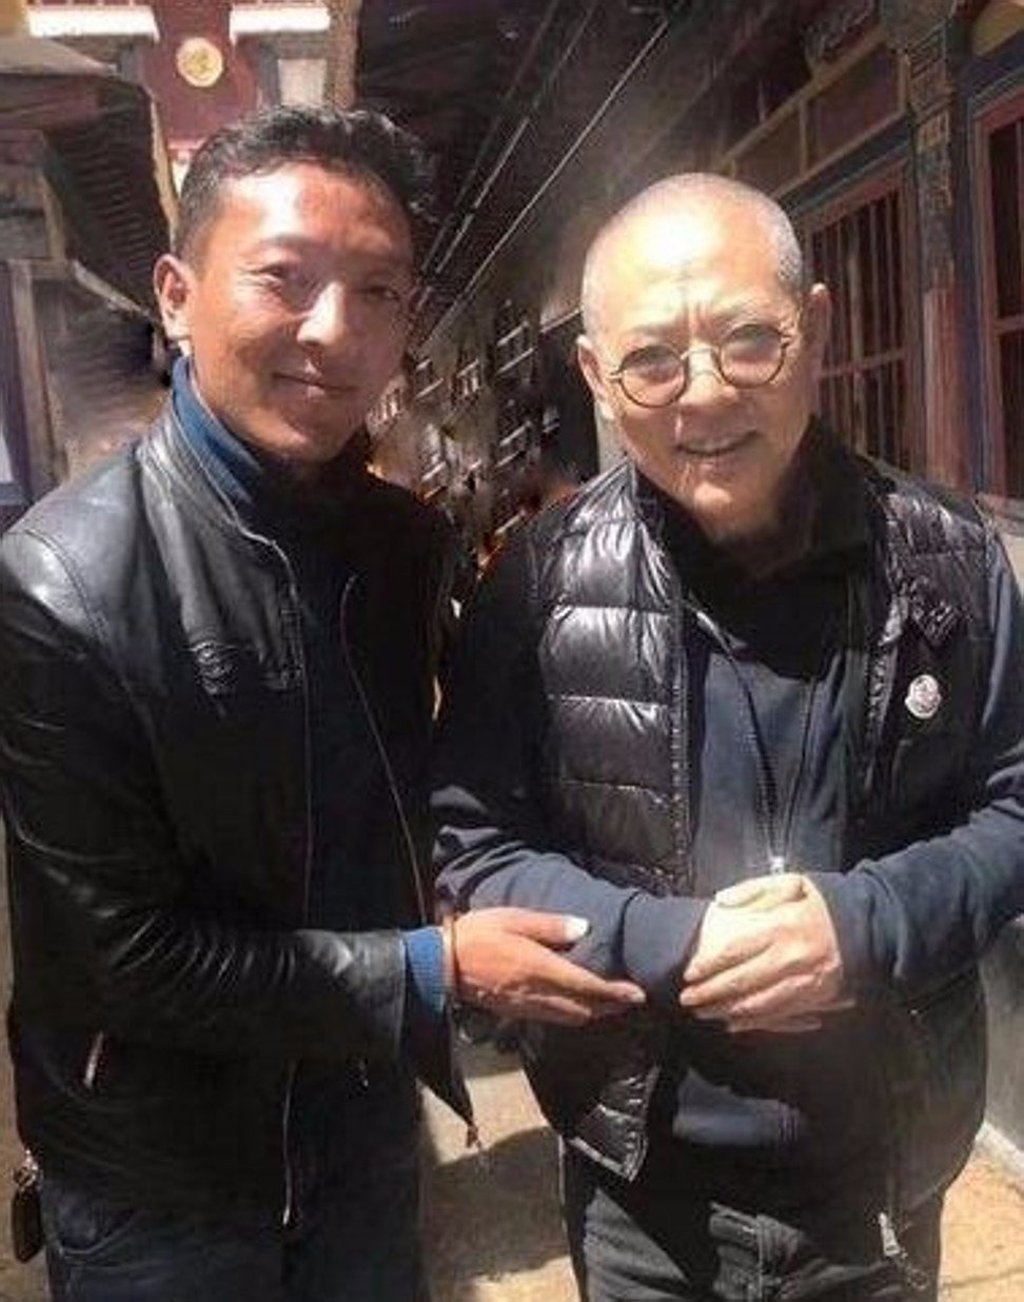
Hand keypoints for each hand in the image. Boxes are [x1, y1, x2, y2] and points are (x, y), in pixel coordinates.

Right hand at [451, 907, 645, 1025]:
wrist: (443, 965)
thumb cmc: (478, 934)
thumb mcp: (513, 918)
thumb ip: (549, 925)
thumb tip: (583, 928)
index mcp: (539, 967)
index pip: (587, 985)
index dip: (614, 991)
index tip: (637, 993)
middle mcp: (538, 993)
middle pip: (584, 1007)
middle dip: (610, 1006)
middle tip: (631, 999)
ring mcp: (527, 1007)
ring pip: (570, 1016)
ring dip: (594, 1012)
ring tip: (611, 1004)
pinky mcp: (517, 1012)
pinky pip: (554, 1017)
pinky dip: (573, 1014)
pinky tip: (578, 1006)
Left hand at [679, 875, 849, 1031]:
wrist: (866, 924)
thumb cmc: (821, 902)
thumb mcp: (789, 882)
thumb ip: (752, 890)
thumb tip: (721, 901)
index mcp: (781, 927)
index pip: (735, 950)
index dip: (709, 964)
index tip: (689, 972)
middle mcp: (791, 957)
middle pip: (742, 981)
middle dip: (710, 993)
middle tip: (688, 1000)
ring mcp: (804, 981)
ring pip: (758, 1003)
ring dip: (727, 1011)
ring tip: (704, 1013)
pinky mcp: (815, 997)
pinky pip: (780, 1014)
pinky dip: (755, 1022)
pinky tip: (735, 1023)